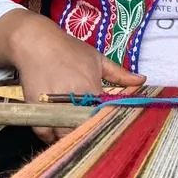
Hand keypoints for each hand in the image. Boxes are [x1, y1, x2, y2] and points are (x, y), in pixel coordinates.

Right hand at [0, 9, 144, 142]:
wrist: (35, 41)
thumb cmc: (68, 49)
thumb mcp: (96, 58)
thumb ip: (119, 74)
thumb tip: (142, 80)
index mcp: (90, 88)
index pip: (103, 117)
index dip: (105, 125)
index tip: (108, 128)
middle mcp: (71, 99)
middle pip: (83, 129)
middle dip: (87, 133)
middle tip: (91, 134)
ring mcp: (52, 105)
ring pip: (63, 134)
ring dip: (69, 136)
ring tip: (74, 132)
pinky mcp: (36, 108)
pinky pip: (44, 132)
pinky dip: (50, 135)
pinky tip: (57, 129)